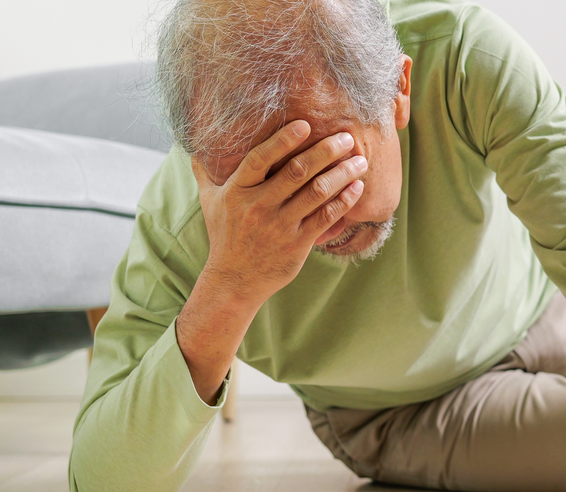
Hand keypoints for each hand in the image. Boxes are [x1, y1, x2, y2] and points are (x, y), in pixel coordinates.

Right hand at [192, 119, 367, 307]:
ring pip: (317, 192)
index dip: (282, 140)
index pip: (259, 158)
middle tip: (348, 138)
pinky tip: (357, 187)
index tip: (305, 125)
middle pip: (297, 171)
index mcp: (237, 190)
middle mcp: (258, 206)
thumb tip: (195, 146)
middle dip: (326, 151)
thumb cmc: (224, 236)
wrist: (234, 280)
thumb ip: (205, 172)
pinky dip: (344, 200)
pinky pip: (326, 217)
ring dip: (342, 174)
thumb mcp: (210, 202)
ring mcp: (279, 225)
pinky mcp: (298, 243)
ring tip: (360, 161)